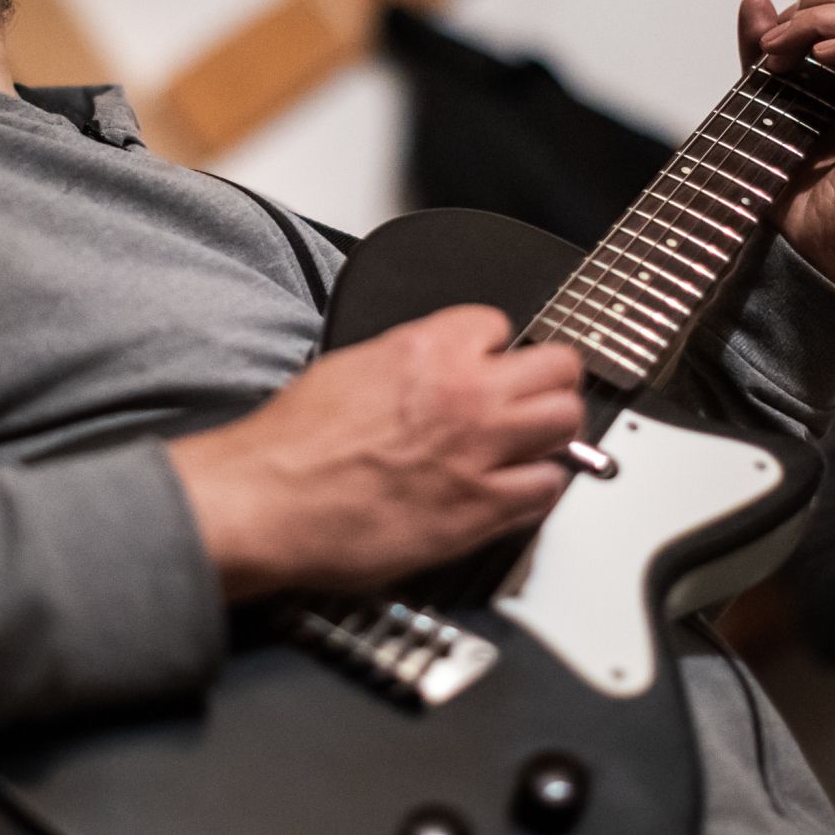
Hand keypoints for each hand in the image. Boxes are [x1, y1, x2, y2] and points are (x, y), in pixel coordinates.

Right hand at [168, 306, 583, 600]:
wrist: (267, 501)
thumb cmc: (290, 444)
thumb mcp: (348, 366)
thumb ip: (404, 359)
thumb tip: (429, 365)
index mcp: (427, 348)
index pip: (501, 324)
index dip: (494, 347)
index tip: (490, 363)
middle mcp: (464, 393)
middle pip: (559, 367)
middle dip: (548, 380)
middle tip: (535, 397)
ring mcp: (479, 451)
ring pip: (567, 424)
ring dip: (553, 433)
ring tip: (533, 444)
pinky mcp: (480, 509)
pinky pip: (547, 489)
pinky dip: (539, 488)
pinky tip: (517, 489)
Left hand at [737, 0, 834, 289]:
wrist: (792, 243)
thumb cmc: (786, 180)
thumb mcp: (764, 101)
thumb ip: (763, 54)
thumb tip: (754, 0)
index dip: (813, 5)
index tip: (765, 33)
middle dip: (817, 8)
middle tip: (771, 40)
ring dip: (828, 25)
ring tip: (784, 50)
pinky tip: (821, 57)